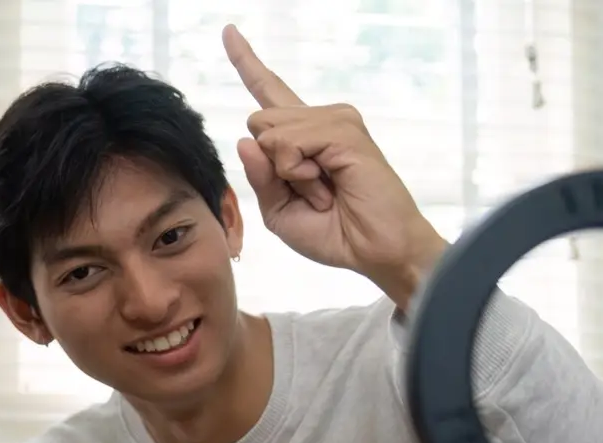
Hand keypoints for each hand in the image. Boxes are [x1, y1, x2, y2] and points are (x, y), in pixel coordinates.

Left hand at [221, 24, 449, 308]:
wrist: (374, 250)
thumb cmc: (333, 232)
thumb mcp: (279, 211)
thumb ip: (259, 177)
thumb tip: (244, 139)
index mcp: (302, 135)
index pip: (268, 90)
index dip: (247, 61)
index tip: (228, 31)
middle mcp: (320, 118)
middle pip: (257, 121)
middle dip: (271, 167)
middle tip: (311, 191)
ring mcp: (335, 119)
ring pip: (269, 132)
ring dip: (287, 174)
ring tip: (324, 191)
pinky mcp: (343, 129)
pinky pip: (289, 143)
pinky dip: (297, 172)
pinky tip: (326, 185)